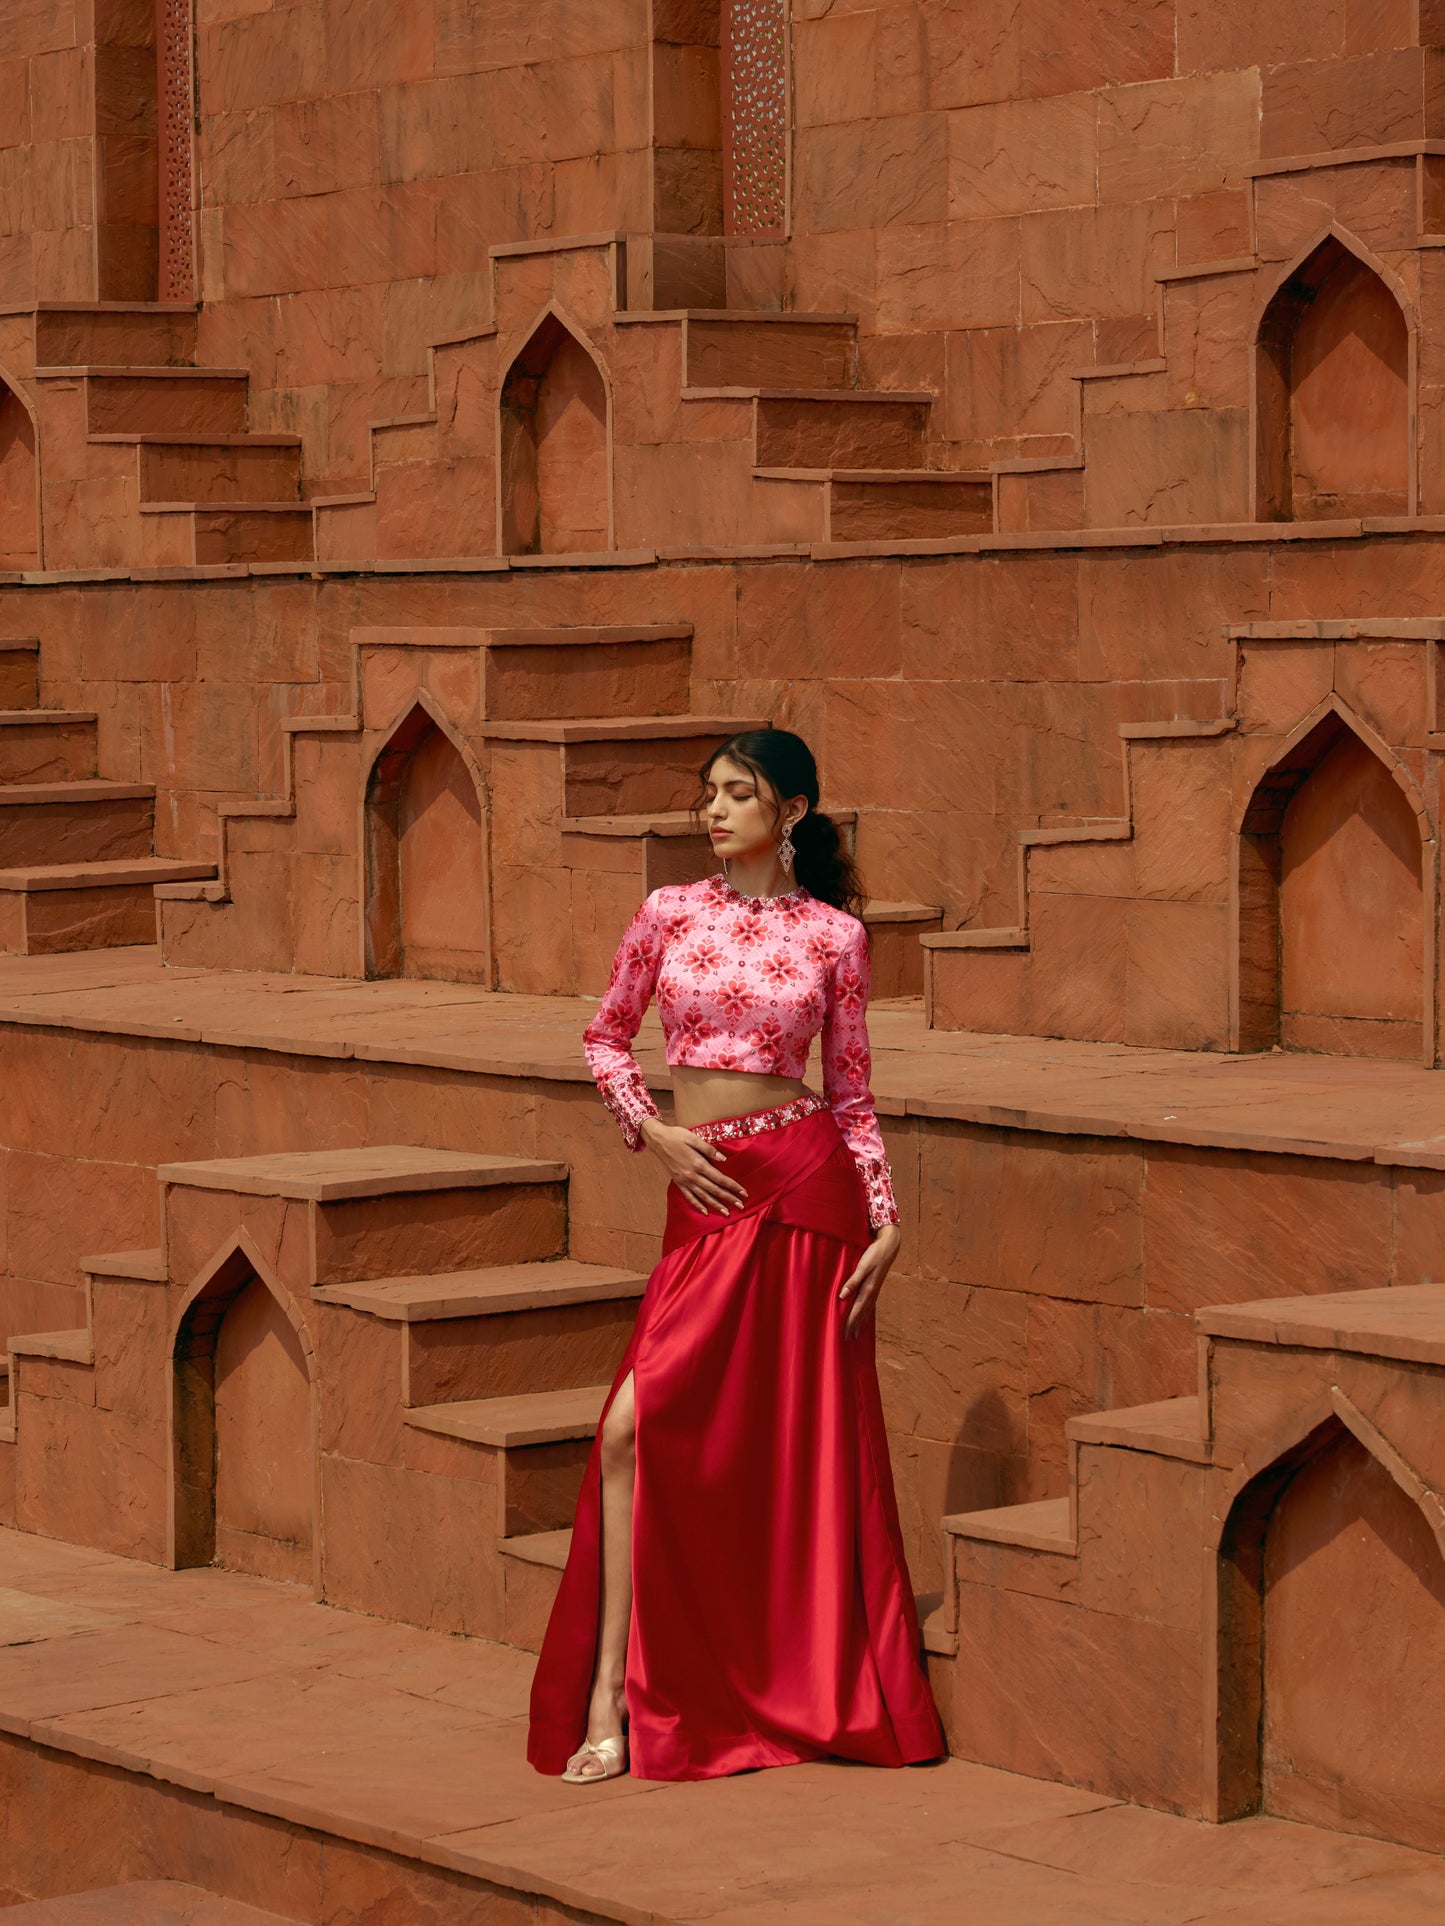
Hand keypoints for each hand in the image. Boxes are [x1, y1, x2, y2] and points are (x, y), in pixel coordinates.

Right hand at [640, 1117, 748, 1214]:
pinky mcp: (678, 1182)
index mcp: (698, 1163)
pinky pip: (689, 1197)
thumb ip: (709, 1149)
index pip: (720, 1178)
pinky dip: (697, 1205)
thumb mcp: (694, 1138)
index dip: (733, 1186)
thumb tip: (724, 1159)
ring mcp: (685, 1180)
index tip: (743, 1192)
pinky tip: (705, 1212)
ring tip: (727, 1213)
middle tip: (741, 1206)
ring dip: (716, 1205)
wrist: (657, 1140)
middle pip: (714, 1190)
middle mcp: (692, 1175)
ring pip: (703, 1196)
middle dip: (729, 1198)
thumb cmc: (676, 1136)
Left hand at [838, 1223, 900, 1338]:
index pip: (857, 1310)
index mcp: (868, 1289)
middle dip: (855, 1326)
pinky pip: (870, 1304)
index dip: (850, 1322)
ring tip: (856, 1333)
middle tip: (848, 1339)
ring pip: (866, 1310)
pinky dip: (865, 1313)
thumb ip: (853, 1281)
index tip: (845, 1334)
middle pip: (861, 1313)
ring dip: (860, 1322)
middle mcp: (872, 1293)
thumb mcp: (862, 1266)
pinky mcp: (876, 1286)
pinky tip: (864, 1316)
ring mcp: (875, 1290)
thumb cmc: (874, 1255)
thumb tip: (843, 1296)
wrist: (889, 1247)